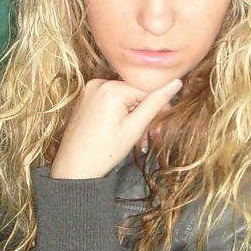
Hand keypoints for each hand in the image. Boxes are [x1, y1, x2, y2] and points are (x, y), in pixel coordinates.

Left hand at [51, 78, 182, 178]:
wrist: (74, 167)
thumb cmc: (104, 151)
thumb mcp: (135, 127)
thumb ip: (155, 103)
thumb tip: (176, 83)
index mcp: (111, 88)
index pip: (146, 89)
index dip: (158, 104)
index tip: (164, 119)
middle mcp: (98, 83)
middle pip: (133, 93)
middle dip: (144, 112)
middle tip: (149, 135)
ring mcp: (90, 89)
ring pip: (123, 97)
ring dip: (132, 114)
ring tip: (135, 137)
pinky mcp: (85, 97)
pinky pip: (110, 100)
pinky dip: (119, 112)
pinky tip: (120, 130)